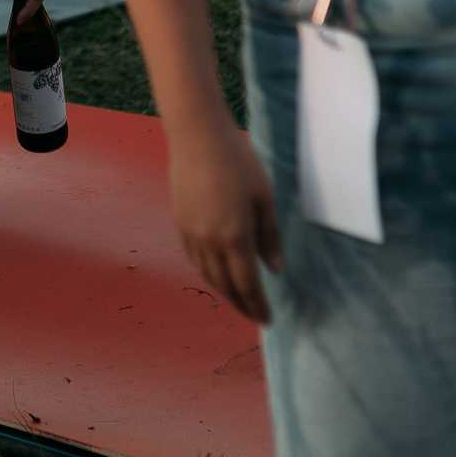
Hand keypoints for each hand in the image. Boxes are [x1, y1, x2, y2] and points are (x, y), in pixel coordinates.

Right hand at [168, 120, 282, 323]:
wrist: (197, 135)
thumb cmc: (238, 161)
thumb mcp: (264, 197)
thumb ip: (269, 236)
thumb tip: (275, 270)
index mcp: (234, 237)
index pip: (247, 284)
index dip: (258, 305)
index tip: (268, 321)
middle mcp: (209, 241)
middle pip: (225, 286)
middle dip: (242, 305)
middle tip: (255, 316)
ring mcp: (191, 232)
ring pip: (207, 275)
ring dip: (224, 292)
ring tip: (238, 299)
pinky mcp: (180, 222)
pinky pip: (194, 259)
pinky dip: (208, 273)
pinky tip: (216, 272)